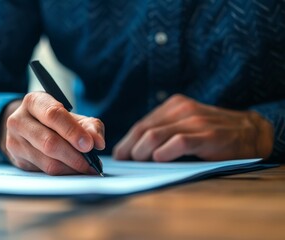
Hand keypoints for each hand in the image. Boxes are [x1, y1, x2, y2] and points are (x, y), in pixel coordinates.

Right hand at [0, 92, 104, 174]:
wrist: (29, 128)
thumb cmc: (55, 121)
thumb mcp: (74, 117)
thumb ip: (90, 126)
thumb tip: (98, 142)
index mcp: (34, 101)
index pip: (53, 115)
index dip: (72, 131)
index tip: (89, 145)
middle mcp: (19, 120)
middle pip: (49, 142)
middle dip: (74, 155)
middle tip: (91, 163)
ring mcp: (14, 141)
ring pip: (47, 161)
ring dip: (71, 167)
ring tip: (86, 168)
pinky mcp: (17, 159)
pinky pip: (44, 171)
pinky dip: (63, 173)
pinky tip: (73, 170)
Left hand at [113, 94, 273, 161]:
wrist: (249, 132)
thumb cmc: (211, 133)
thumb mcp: (185, 125)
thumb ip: (164, 132)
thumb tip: (134, 151)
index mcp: (173, 106)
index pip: (141, 124)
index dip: (127, 142)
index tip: (119, 156)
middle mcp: (181, 109)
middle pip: (143, 130)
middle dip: (130, 149)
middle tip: (126, 163)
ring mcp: (194, 121)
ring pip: (155, 136)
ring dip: (142, 153)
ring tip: (141, 164)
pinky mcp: (207, 134)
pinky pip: (178, 142)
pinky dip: (164, 153)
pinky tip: (159, 160)